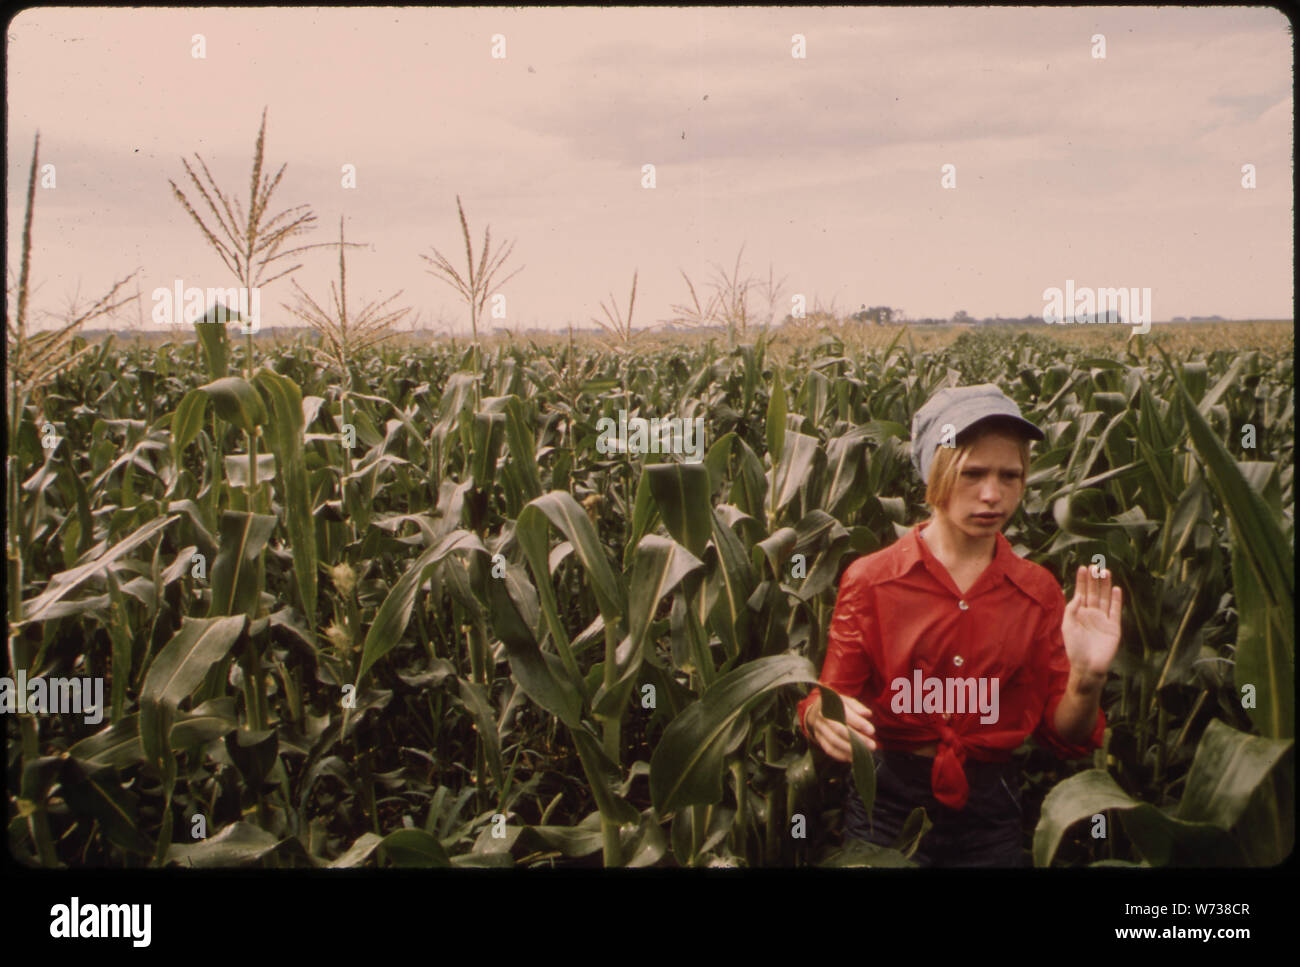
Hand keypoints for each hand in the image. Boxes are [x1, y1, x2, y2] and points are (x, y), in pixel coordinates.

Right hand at [806, 692, 876, 761]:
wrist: (815, 711)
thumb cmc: (835, 706)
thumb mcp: (845, 700)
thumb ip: (856, 706)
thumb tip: (868, 714)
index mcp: (830, 704)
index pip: (846, 714)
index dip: (859, 723)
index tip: (871, 731)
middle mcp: (822, 716)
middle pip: (839, 730)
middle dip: (856, 739)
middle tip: (871, 745)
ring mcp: (819, 729)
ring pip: (833, 742)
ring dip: (850, 749)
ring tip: (863, 753)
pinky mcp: (819, 739)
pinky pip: (829, 749)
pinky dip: (841, 755)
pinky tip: (852, 757)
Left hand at [1062, 565, 1122, 679]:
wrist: (1088, 666)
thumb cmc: (1074, 648)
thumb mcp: (1067, 626)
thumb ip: (1071, 610)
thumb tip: (1077, 596)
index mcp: (1079, 613)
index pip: (1081, 592)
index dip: (1082, 581)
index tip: (1083, 567)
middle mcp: (1092, 614)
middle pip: (1094, 592)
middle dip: (1094, 580)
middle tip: (1095, 565)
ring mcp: (1103, 620)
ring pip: (1105, 598)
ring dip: (1105, 586)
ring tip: (1105, 572)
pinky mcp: (1114, 627)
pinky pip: (1115, 610)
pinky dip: (1116, 600)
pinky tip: (1116, 589)